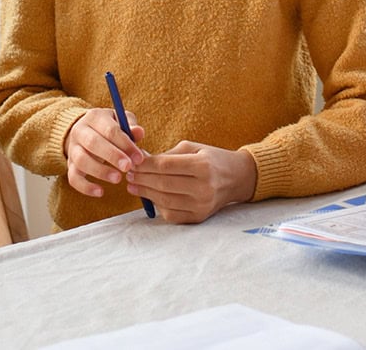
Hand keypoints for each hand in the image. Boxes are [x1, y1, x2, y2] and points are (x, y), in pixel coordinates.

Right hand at [62, 107, 145, 197]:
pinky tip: (100, 192)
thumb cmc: (109, 128)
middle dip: (112, 156)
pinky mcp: (70, 166)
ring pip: (82, 161)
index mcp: (94, 117)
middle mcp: (80, 131)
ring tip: (118, 179)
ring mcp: (73, 149)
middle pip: (93, 143)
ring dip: (100, 171)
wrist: (84, 133)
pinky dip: (85, 187)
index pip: (110, 130)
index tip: (138, 157)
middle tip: (128, 167)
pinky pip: (73, 178)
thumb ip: (130, 126)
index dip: (125, 144)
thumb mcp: (120, 121)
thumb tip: (139, 132)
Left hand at [126, 141, 255, 223]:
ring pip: (164, 200)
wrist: (237, 178)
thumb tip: (139, 161)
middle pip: (162, 184)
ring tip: (134, 185)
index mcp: (203, 166)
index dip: (144, 165)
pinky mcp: (199, 217)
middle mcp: (204, 187)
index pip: (165, 166)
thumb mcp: (192, 148)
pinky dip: (157, 205)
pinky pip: (171, 214)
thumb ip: (167, 155)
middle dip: (141, 178)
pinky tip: (150, 196)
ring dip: (145, 193)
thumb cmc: (211, 159)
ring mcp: (202, 205)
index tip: (132, 162)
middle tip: (129, 174)